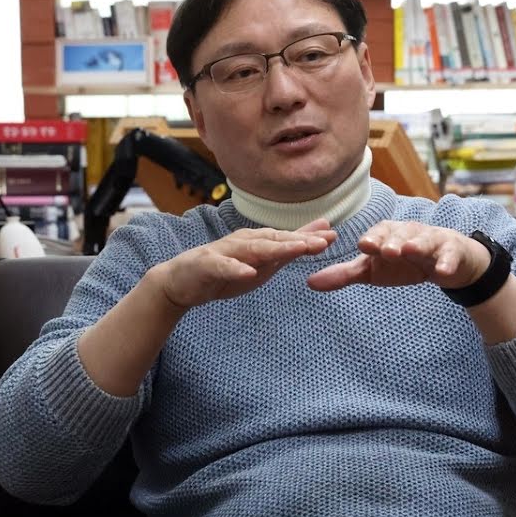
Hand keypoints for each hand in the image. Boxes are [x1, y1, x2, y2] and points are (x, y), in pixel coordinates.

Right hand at [153, 219, 335, 313]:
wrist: (182, 281)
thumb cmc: (225, 270)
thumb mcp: (260, 263)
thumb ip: (286, 251)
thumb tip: (316, 238)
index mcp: (257, 242)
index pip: (287, 238)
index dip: (310, 237)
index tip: (333, 235)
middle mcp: (243, 242)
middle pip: (275, 240)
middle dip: (300, 240)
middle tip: (324, 240)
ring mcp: (225, 252)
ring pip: (253, 249)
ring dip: (275, 248)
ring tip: (296, 249)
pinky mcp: (208, 266)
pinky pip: (224, 267)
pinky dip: (236, 269)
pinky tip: (249, 273)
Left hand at [306, 220, 489, 291]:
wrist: (446, 262)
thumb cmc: (403, 263)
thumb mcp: (373, 270)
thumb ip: (344, 275)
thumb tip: (309, 283)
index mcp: (387, 234)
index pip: (377, 234)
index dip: (371, 239)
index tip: (363, 247)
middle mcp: (408, 233)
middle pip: (399, 234)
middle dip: (392, 241)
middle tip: (385, 251)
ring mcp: (432, 240)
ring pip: (423, 240)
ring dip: (417, 244)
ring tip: (410, 251)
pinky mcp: (452, 251)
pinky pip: (449, 256)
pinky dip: (446, 263)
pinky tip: (441, 272)